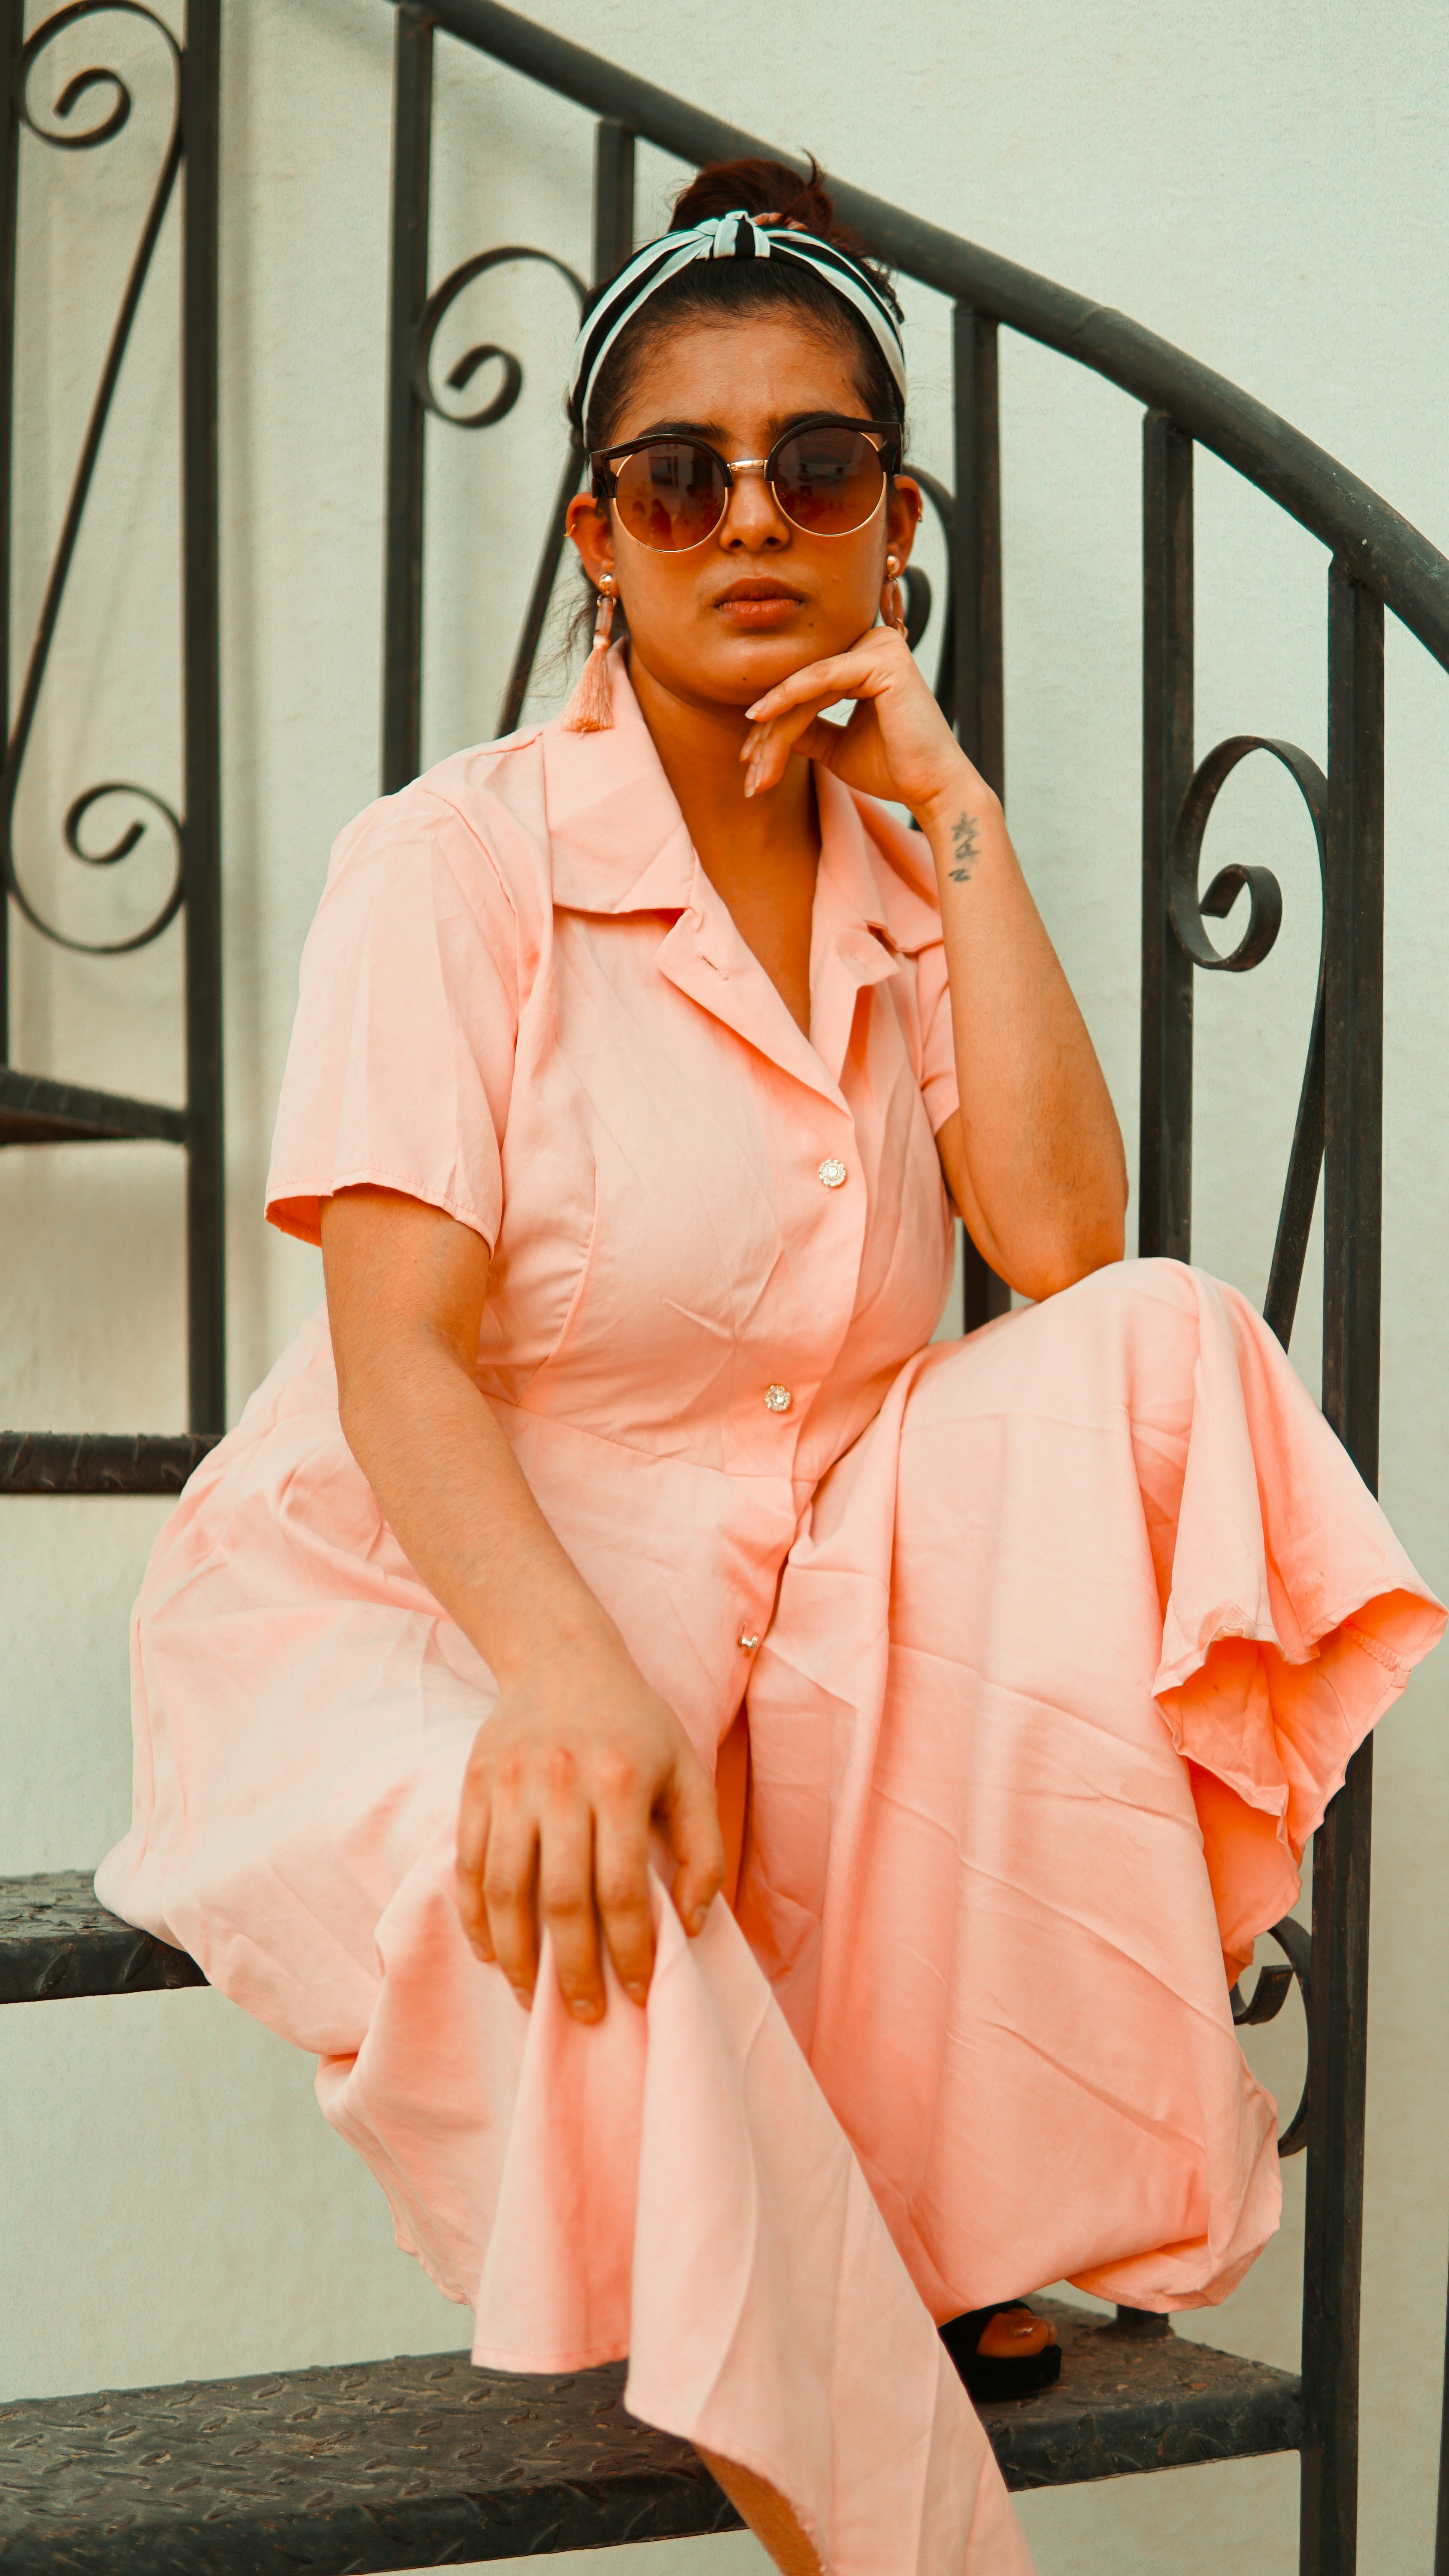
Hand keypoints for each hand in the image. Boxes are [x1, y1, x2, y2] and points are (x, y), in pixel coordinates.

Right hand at [455, 1628, 724, 2020]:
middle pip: (563, 1900)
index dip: (632, 1950)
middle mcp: (562, 1783)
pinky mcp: (474, 1784)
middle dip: (575, 1970)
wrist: (561, 1657)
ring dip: (517, 1956)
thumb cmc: (636, 1724)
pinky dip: (475, 1917)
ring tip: (534, 1996)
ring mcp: (510, 1784)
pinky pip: (469, 1866)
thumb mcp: (689, 1771)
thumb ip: (703, 1848)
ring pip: (505, 1891)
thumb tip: (691, 1924)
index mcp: (622, 1780)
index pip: (624, 1888)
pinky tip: (493, 1951)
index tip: (639, 1990)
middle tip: (588, 2013)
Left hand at [739, 622, 985, 823]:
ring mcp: (880, 646)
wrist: (933, 790)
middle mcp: (875, 643)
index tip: (748, 760)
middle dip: (769, 730)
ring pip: (807, 685)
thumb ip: (806, 729)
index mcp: (867, 659)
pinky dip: (788, 699)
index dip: (773, 722)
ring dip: (774, 728)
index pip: (807, 687)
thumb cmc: (892, 770)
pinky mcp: (883, 659)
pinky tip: (758, 719)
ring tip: (754, 766)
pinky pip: (821, 678)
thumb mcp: (836, 747)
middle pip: (803, 685)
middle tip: (747, 769)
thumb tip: (760, 721)